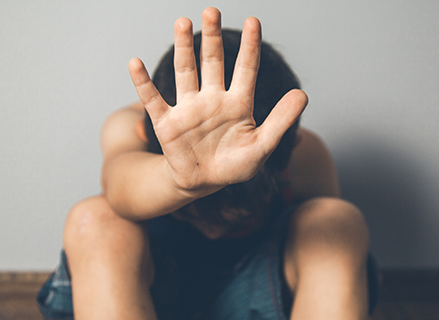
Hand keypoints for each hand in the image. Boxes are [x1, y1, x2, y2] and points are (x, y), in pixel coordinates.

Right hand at [128, 7, 307, 194]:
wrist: (204, 184)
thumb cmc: (235, 165)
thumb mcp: (262, 146)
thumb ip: (281, 120)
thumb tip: (303, 93)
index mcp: (238, 103)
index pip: (245, 68)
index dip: (250, 45)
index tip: (254, 21)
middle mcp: (212, 99)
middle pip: (212, 61)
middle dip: (212, 36)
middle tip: (212, 11)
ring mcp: (189, 108)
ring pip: (186, 71)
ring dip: (183, 48)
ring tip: (183, 23)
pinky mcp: (167, 123)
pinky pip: (152, 99)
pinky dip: (142, 83)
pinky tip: (135, 63)